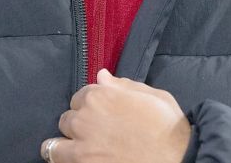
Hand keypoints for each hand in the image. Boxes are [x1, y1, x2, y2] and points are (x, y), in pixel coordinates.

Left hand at [41, 69, 190, 162]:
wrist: (176, 161)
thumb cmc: (169, 128)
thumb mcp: (154, 96)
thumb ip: (123, 85)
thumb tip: (102, 76)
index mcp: (101, 95)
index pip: (80, 96)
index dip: (91, 106)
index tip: (101, 115)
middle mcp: (84, 118)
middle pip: (67, 119)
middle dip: (78, 125)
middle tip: (95, 134)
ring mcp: (80, 146)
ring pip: (54, 144)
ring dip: (64, 146)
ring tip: (79, 152)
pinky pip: (57, 160)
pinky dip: (63, 161)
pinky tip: (76, 161)